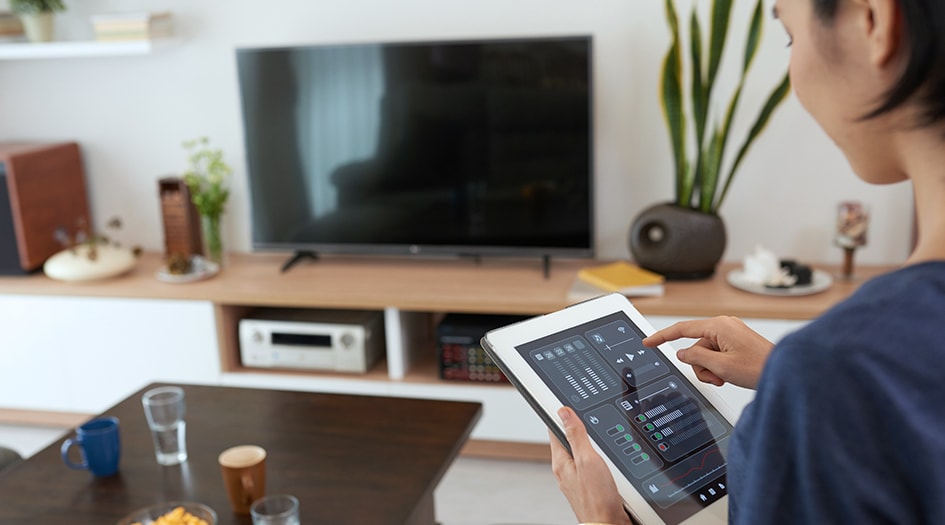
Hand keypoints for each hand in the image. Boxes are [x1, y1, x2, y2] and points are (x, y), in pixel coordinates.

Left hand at [550, 407, 632, 524]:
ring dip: (596, 448)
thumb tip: (563, 411)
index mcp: (561, 461)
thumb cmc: (597, 500)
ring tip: (604, 443)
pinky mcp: (593, 488)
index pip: (555, 429)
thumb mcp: (588, 460)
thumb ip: (576, 435)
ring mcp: (580, 480)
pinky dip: (604, 462)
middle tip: (591, 420)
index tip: (565, 404)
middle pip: (571, 440)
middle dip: (582, 430)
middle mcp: (567, 470)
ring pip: (586, 454)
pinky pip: (597, 468)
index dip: (562, 415)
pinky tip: (612, 464)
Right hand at [643, 316, 773, 389]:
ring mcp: (731, 333)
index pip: (682, 329)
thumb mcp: (721, 367)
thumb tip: (682, 354)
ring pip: (705, 353)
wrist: (786, 371)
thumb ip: (696, 358)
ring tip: (726, 377)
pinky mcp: (736, 342)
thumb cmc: (761, 368)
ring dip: (711, 369)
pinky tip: (730, 373)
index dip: (662, 337)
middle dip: (700, 365)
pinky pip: (716, 353)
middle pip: (695, 347)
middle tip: (716, 377)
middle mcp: (724, 325)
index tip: (648, 342)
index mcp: (719, 326)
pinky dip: (718, 366)